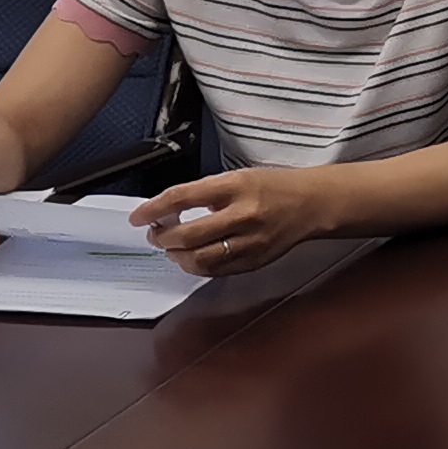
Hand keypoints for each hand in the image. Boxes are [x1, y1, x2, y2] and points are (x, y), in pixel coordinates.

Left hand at [130, 167, 335, 276]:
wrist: (309, 204)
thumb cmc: (271, 187)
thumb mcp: (236, 177)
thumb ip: (205, 193)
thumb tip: (169, 210)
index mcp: (234, 186)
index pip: (182, 198)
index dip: (154, 209)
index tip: (138, 216)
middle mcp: (242, 215)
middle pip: (188, 235)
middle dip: (162, 237)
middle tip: (155, 233)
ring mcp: (249, 242)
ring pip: (200, 260)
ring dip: (177, 256)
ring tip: (171, 248)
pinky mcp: (254, 261)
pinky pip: (216, 270)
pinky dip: (197, 266)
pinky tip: (191, 258)